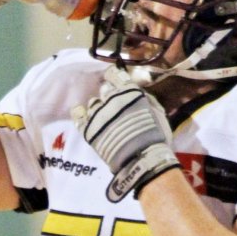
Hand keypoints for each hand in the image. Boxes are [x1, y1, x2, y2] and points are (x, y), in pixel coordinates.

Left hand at [72, 67, 179, 202]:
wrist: (143, 160)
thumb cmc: (156, 136)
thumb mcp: (157, 111)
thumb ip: (145, 97)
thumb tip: (136, 89)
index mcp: (129, 92)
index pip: (115, 75)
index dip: (114, 76)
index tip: (113, 78)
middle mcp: (111, 99)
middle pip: (105, 90)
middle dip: (109, 95)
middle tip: (115, 106)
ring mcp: (98, 115)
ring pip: (93, 104)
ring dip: (99, 108)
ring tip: (104, 118)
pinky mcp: (89, 130)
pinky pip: (79, 116)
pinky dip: (79, 113)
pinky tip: (80, 112)